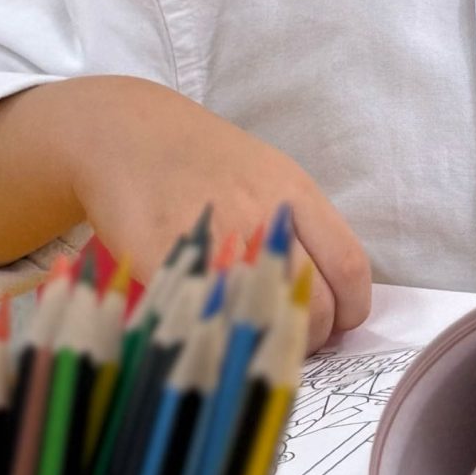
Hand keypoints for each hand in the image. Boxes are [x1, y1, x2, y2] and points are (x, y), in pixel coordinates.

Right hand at [73, 80, 371, 350]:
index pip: (349, 268)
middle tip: (290, 333)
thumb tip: (325, 284)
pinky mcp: (176, 269)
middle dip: (312, 334)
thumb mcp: (267, 172)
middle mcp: (265, 221)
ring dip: (270, 341)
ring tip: (254, 333)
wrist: (126, 133)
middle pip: (317, 306)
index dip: (349, 308)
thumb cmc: (199, 155)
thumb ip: (302, 224)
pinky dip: (223, 336)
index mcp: (295, 195)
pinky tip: (216, 327)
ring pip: (271, 322)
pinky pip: (217, 322)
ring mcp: (221, 246)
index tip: (336, 319)